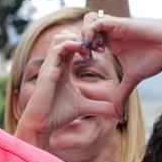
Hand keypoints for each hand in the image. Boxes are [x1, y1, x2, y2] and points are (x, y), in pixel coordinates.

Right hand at [15, 27, 120, 142]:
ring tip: (90, 48)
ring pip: (60, 37)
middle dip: (83, 37)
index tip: (101, 50)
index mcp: (63, 69)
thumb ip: (101, 107)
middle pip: (65, 36)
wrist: (41, 125)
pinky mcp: (47, 71)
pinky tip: (84, 52)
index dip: (87, 43)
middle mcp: (55, 64)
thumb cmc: (58, 116)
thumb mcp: (85, 108)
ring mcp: (50, 66)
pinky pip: (58, 48)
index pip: (73, 46)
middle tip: (97, 46)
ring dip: (76, 38)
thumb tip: (120, 113)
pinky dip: (72, 45)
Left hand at [81, 11, 161, 111]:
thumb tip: (119, 114)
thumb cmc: (155, 60)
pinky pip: (98, 21)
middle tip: (84, 54)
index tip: (84, 61)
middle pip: (84, 26)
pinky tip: (97, 47)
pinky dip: (92, 31)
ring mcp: (114, 26)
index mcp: (110, 42)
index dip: (80, 48)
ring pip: (89, 19)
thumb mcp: (132, 80)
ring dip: (85, 34)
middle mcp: (110, 32)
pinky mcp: (120, 23)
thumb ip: (122, 94)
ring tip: (91, 49)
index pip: (86, 38)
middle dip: (79, 39)